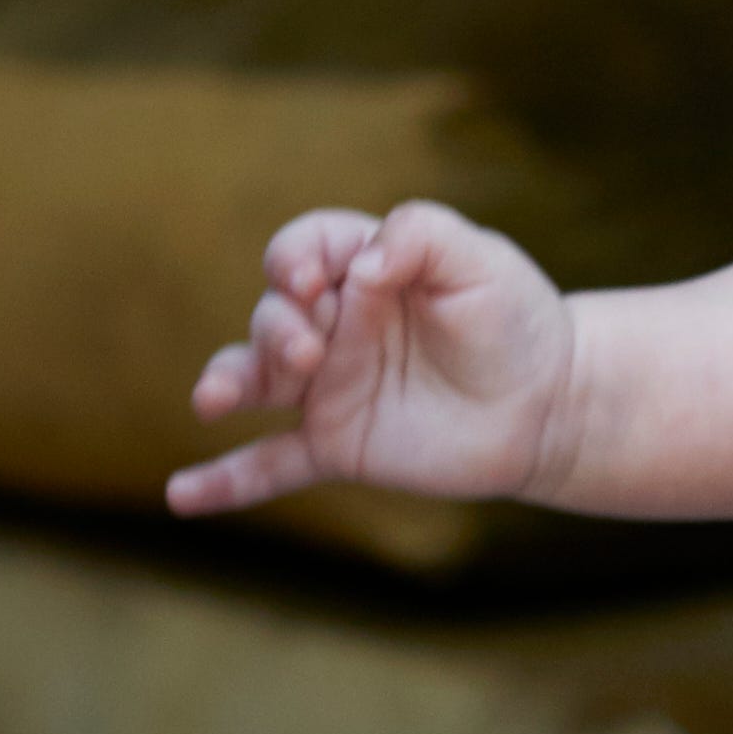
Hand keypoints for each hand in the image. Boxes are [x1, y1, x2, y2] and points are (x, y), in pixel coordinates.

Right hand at [168, 202, 578, 515]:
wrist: (549, 403)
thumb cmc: (514, 320)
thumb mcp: (479, 259)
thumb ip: (420, 236)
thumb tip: (362, 265)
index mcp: (362, 270)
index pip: (302, 250)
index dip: (296, 259)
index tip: (317, 281)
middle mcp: (334, 326)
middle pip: (272, 315)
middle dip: (278, 329)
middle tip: (312, 352)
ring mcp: (329, 387)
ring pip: (254, 380)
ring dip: (227, 383)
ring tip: (213, 399)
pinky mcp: (338, 445)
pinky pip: (269, 465)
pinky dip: (225, 482)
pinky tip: (183, 497)